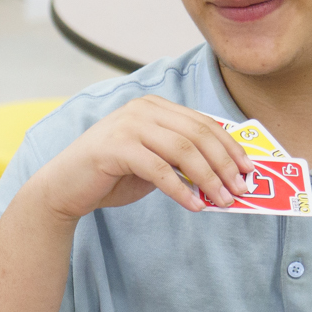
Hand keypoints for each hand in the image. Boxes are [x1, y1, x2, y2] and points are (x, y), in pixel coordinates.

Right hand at [18, 94, 251, 223]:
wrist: (63, 188)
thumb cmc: (110, 176)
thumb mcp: (153, 160)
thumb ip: (182, 158)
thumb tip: (225, 172)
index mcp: (154, 106)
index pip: (203, 123)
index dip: (230, 147)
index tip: (248, 170)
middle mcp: (142, 109)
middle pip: (198, 135)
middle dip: (224, 164)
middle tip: (240, 190)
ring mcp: (127, 126)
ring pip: (183, 150)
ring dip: (208, 179)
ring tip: (222, 201)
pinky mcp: (115, 148)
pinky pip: (159, 169)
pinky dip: (181, 190)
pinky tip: (194, 206)